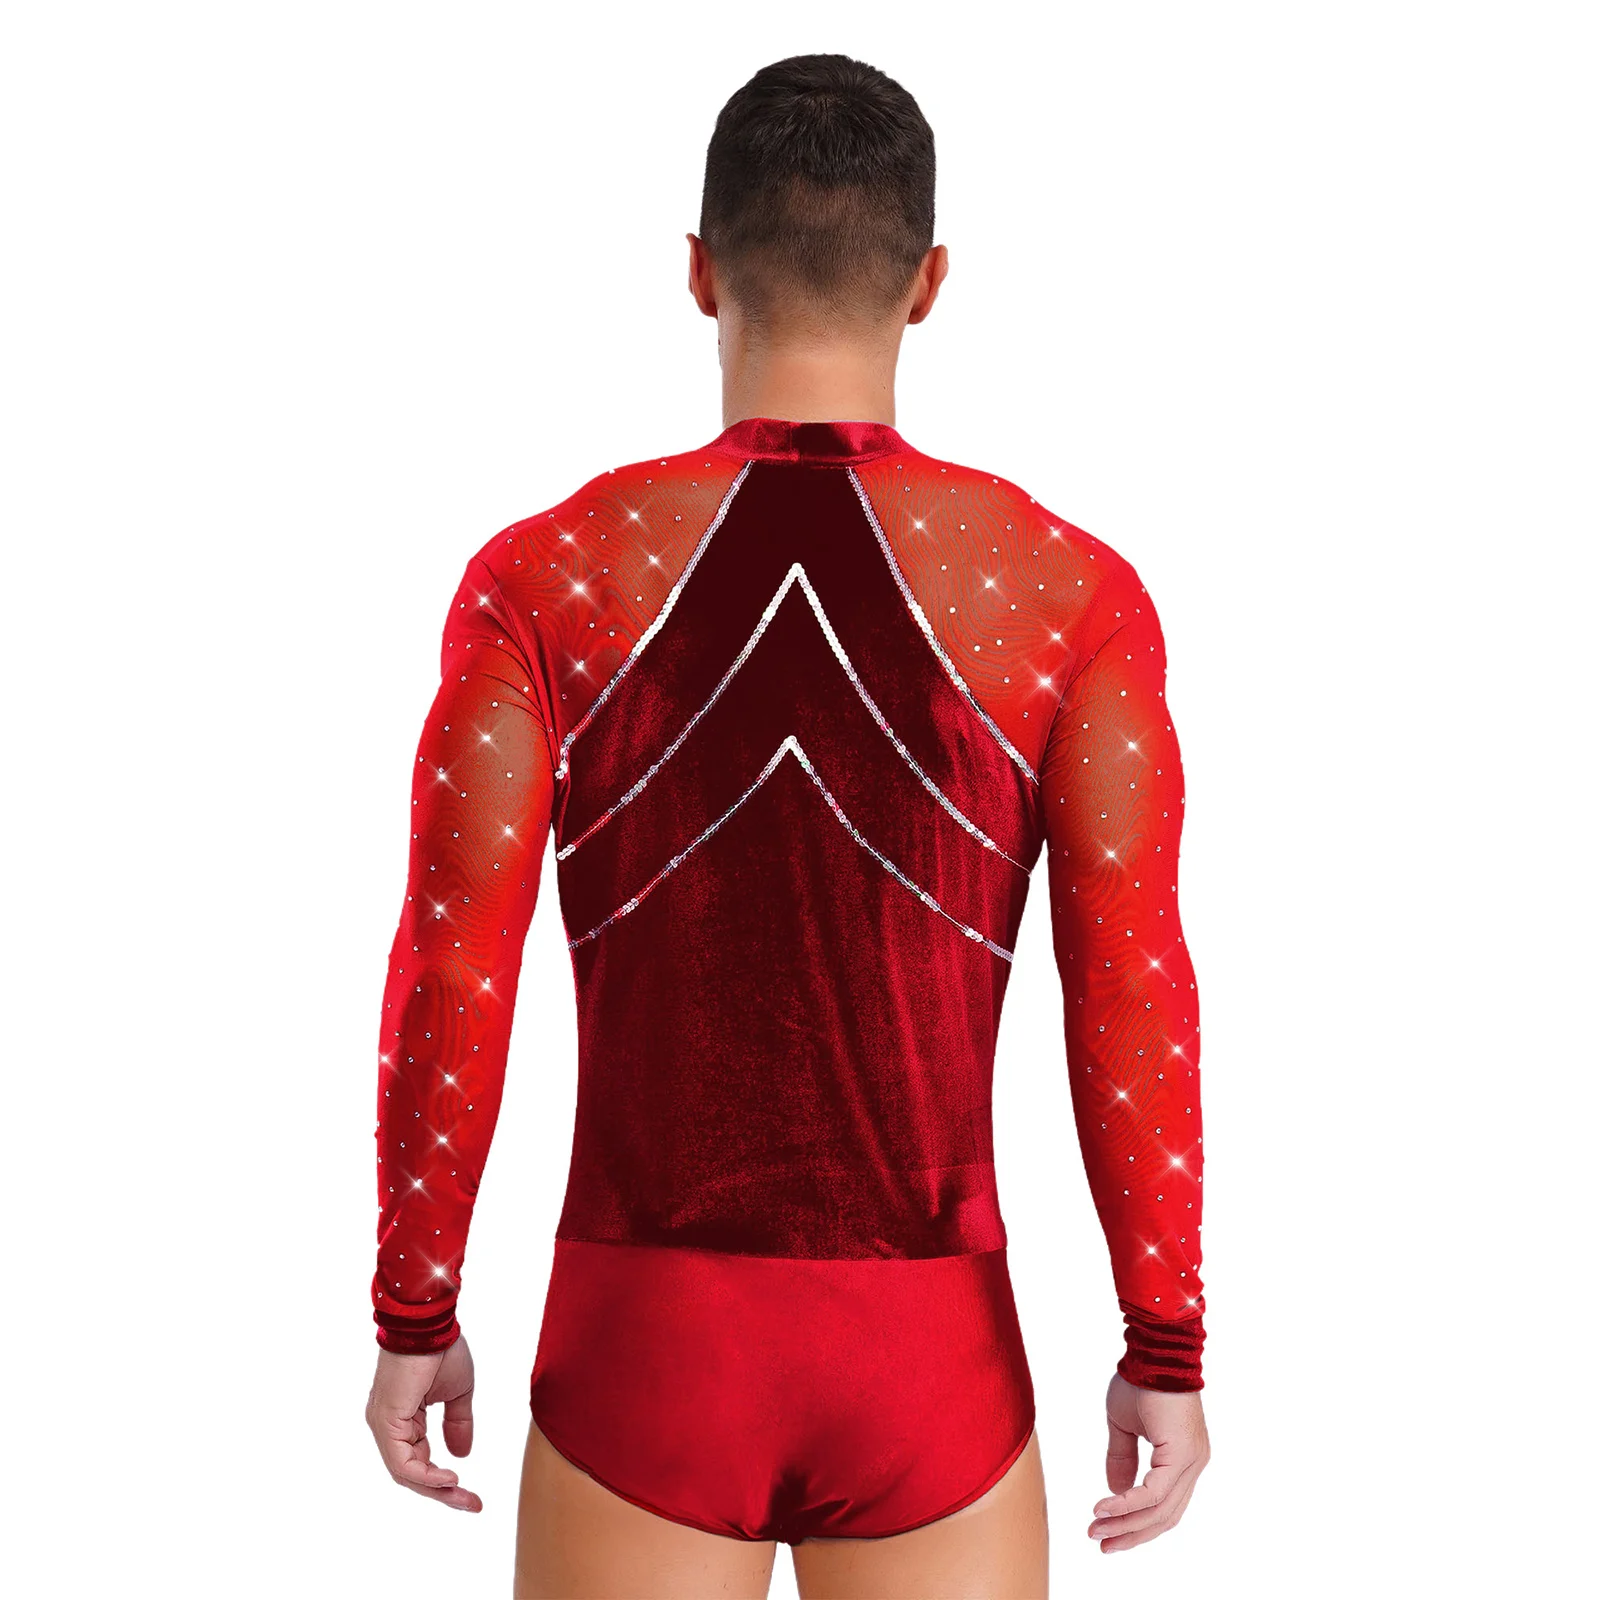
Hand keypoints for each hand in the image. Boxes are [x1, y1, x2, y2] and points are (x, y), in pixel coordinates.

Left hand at [365, 1335, 482, 1511]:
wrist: (430, 1323)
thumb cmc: (441, 1348)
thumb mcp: (457, 1393)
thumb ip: (457, 1423)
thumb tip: (461, 1455)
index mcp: (402, 1419)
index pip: (419, 1461)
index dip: (443, 1481)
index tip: (471, 1494)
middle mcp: (387, 1426)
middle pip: (412, 1473)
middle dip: (443, 1493)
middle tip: (472, 1504)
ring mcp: (384, 1425)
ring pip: (406, 1473)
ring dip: (436, 1489)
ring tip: (463, 1496)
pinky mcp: (386, 1422)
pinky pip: (403, 1462)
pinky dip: (425, 1476)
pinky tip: (449, 1479)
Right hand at [1087, 1372, 1208, 1551]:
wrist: (1153, 1350)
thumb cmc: (1141, 1379)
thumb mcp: (1124, 1424)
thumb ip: (1122, 1458)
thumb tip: (1117, 1491)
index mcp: (1183, 1458)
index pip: (1164, 1506)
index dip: (1135, 1523)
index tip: (1106, 1531)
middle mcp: (1193, 1465)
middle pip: (1164, 1517)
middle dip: (1130, 1534)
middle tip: (1100, 1543)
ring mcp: (1191, 1461)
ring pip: (1161, 1510)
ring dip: (1126, 1524)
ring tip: (1097, 1530)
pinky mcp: (1182, 1454)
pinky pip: (1155, 1492)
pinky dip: (1128, 1503)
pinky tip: (1105, 1507)